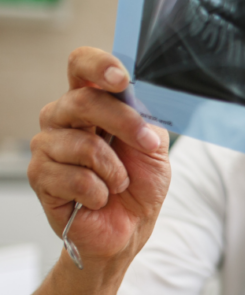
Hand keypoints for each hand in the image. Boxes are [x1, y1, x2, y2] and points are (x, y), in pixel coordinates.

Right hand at [28, 47, 169, 268]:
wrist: (129, 228)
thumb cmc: (139, 183)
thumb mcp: (153, 144)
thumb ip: (145, 115)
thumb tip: (139, 92)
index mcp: (91, 102)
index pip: (81, 66)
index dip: (98, 65)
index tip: (121, 79)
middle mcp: (63, 118)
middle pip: (83, 101)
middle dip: (123, 123)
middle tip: (146, 144)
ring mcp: (48, 146)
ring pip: (82, 144)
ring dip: (114, 170)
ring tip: (118, 183)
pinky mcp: (40, 176)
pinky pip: (74, 177)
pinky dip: (98, 192)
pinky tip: (98, 198)